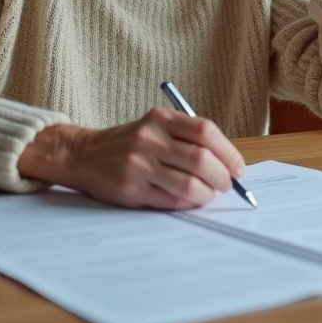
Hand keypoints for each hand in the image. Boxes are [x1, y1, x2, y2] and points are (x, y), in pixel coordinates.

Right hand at [17, 108, 246, 209]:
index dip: (229, 152)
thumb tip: (229, 165)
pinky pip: (172, 201)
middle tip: (226, 185)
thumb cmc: (129, 143)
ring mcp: (139, 164)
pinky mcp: (131, 189)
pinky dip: (188, 204)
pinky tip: (188, 200)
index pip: (205, 131)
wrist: (83, 154)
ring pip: (190, 185)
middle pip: (201, 160)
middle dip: (222, 177)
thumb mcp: (155, 127)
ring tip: (208, 195)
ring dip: (207, 195)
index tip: (238, 168)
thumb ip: (187, 139)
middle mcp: (149, 138)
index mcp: (160, 118)